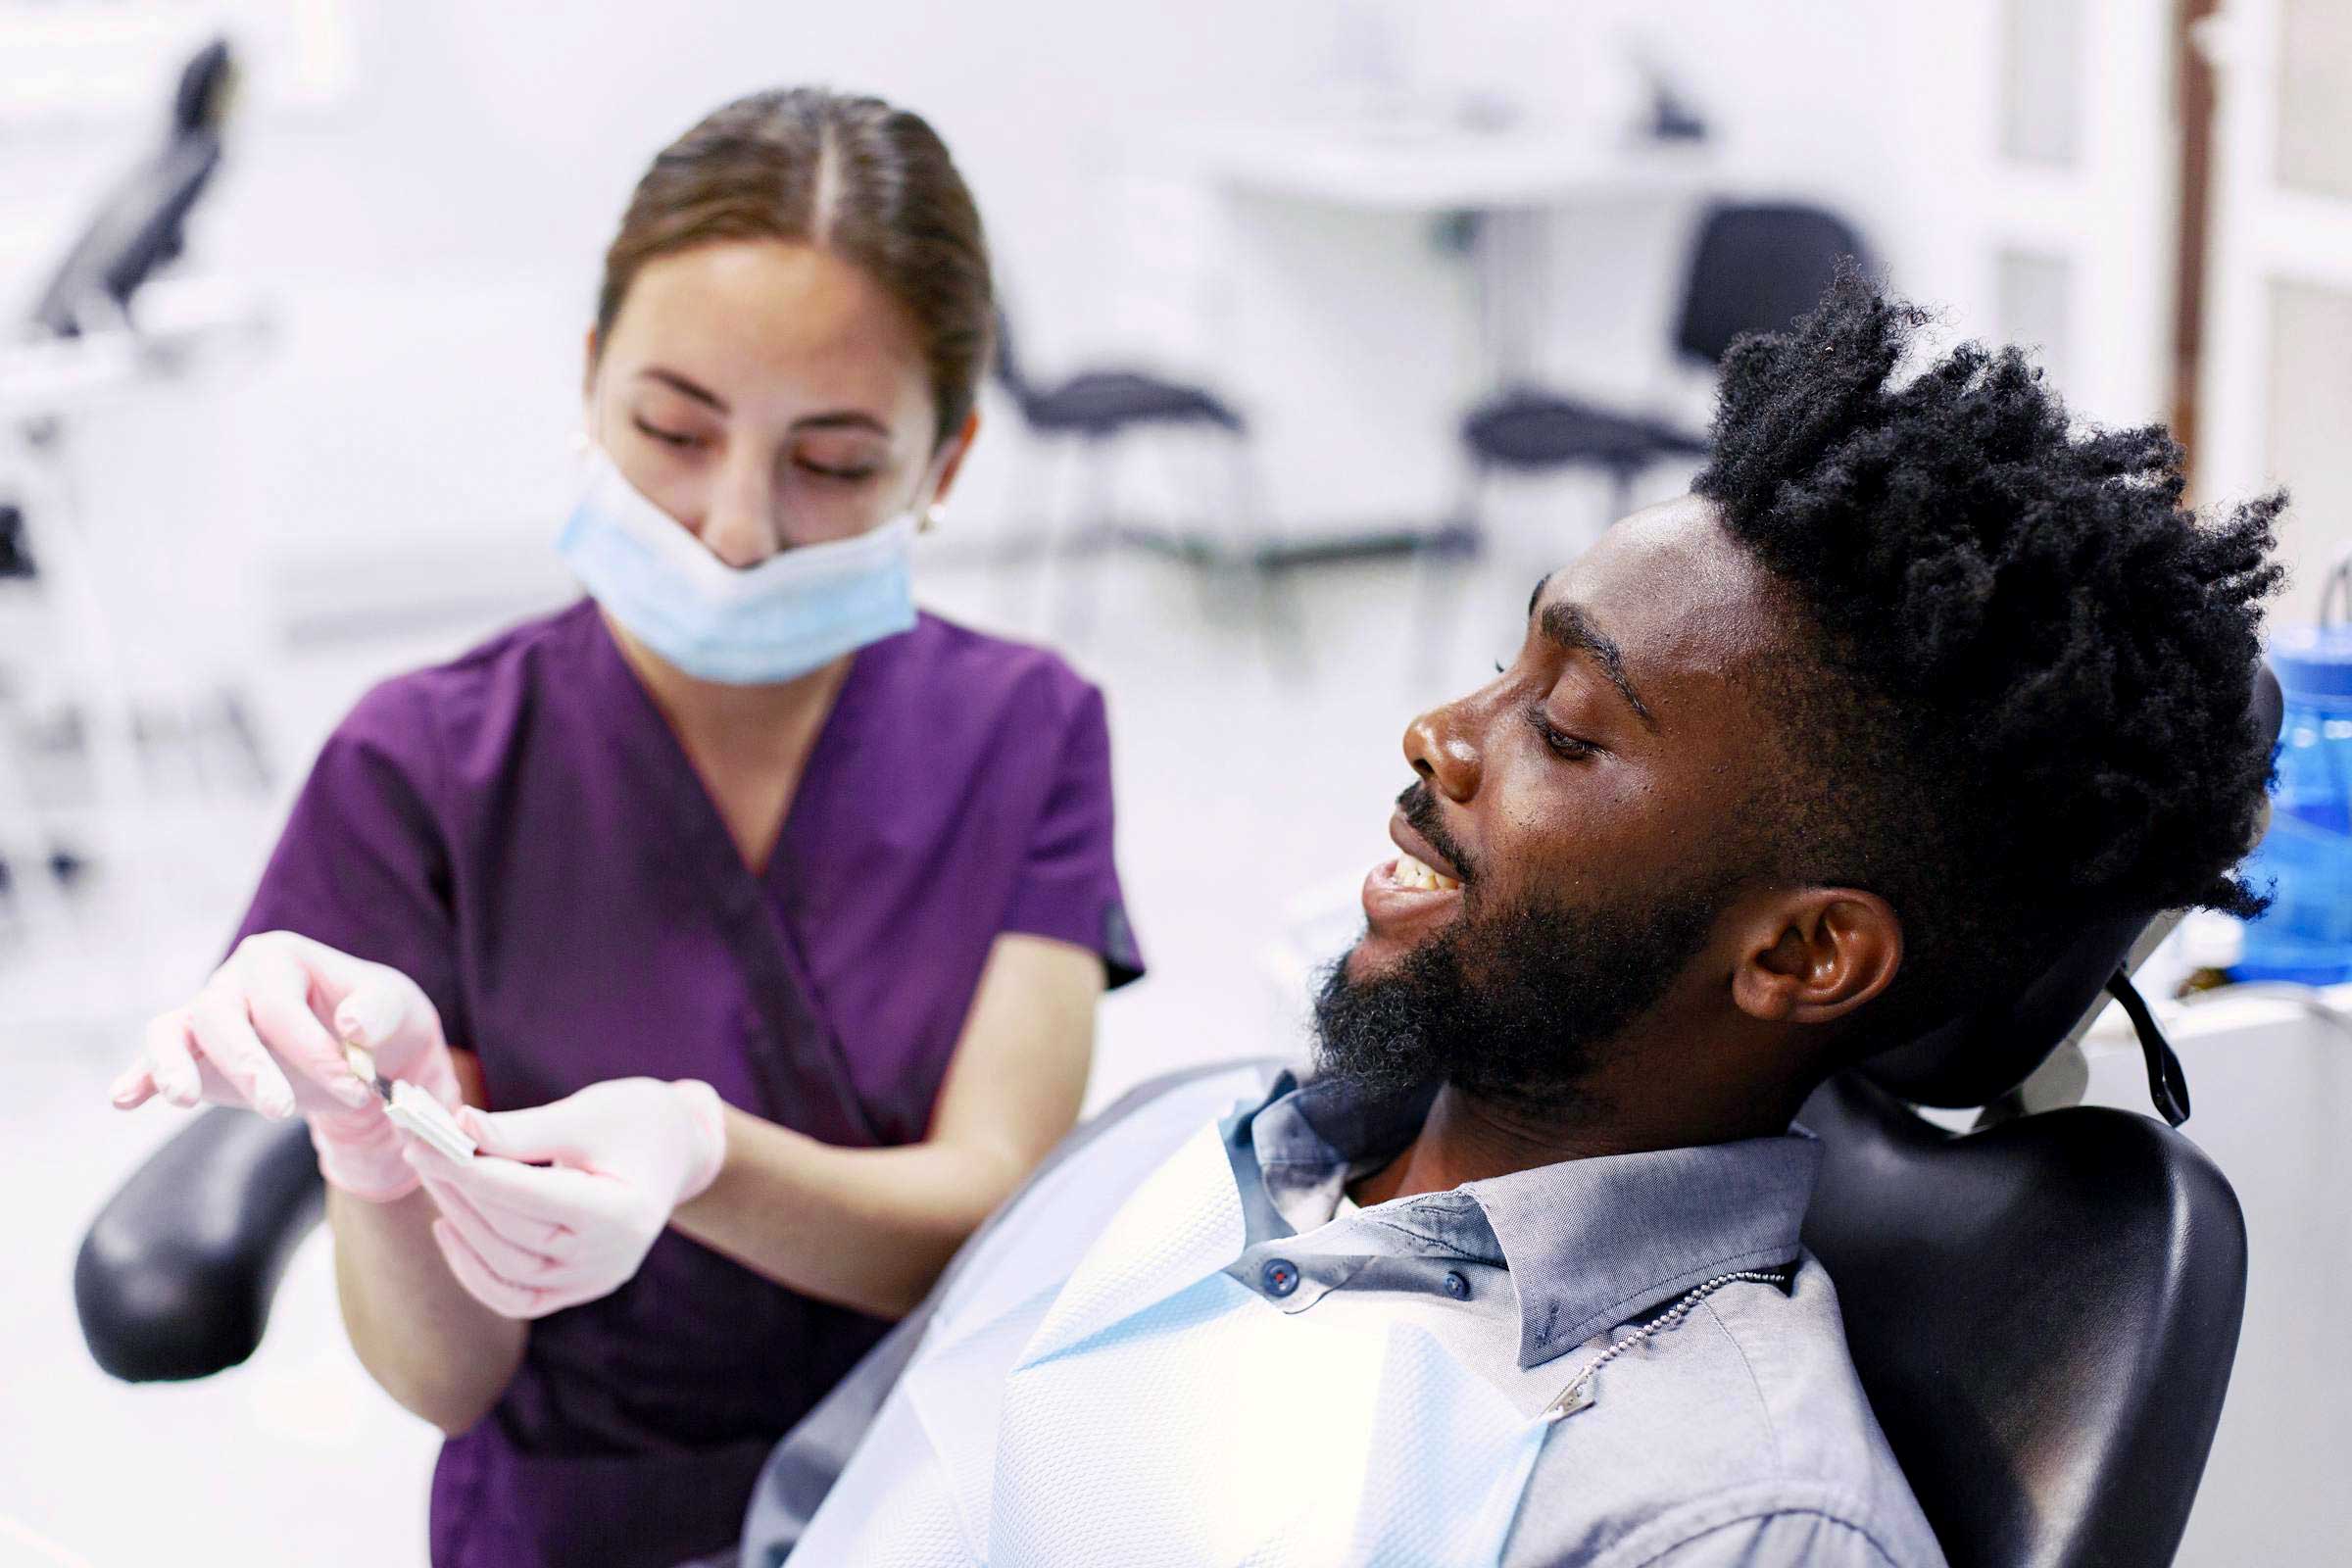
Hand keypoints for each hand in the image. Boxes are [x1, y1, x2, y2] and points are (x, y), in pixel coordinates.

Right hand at [108, 931, 462, 1201]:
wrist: (364, 1048)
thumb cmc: (377, 1019)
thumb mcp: (395, 1007)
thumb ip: (378, 1012)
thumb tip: (350, 1026)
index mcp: (280, 956)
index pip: (281, 1007)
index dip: (314, 1053)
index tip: (357, 1090)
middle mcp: (235, 979)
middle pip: (221, 1018)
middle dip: (251, 1067)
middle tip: (283, 1112)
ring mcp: (207, 1014)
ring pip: (174, 1032)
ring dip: (174, 1066)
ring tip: (182, 1099)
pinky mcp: (193, 1053)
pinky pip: (156, 1058)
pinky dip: (138, 1078)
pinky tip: (125, 1099)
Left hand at [409, 1077, 725, 1319]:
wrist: (678, 1152)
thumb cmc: (638, 1122)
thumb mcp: (587, 1114)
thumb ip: (522, 1129)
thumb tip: (457, 1126)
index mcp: (621, 1212)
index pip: (525, 1196)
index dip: (467, 1169)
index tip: (424, 1140)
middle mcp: (609, 1259)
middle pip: (510, 1233)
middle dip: (457, 1188)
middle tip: (418, 1147)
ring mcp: (593, 1281)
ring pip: (505, 1269)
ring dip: (459, 1222)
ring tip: (434, 1176)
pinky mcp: (576, 1289)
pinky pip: (515, 1297)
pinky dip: (475, 1271)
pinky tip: (449, 1228)